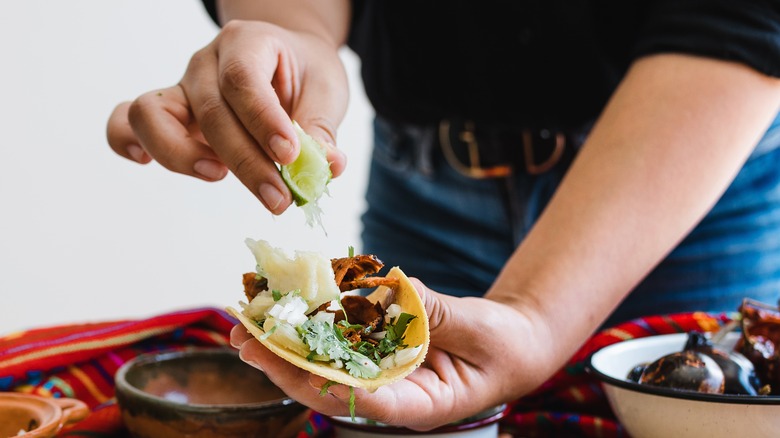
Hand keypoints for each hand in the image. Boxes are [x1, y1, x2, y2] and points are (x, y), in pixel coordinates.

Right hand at [106, 20, 347, 212]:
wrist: (284, 59)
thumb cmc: (304, 74)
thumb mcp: (326, 90)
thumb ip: (322, 129)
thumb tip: (328, 167)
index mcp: (248, 42)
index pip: (243, 80)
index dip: (263, 121)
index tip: (289, 156)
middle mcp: (207, 63)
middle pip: (211, 113)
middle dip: (245, 163)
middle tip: (278, 199)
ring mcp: (182, 87)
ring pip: (153, 115)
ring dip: (181, 155)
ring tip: (218, 175)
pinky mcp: (169, 114)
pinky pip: (126, 120)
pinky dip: (127, 141)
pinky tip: (145, 162)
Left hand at [230, 278, 554, 430]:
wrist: (511, 343)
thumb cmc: (504, 347)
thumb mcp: (480, 331)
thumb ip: (438, 314)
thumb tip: (393, 289)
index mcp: (422, 405)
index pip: (372, 403)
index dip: (333, 387)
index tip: (298, 371)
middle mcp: (393, 394)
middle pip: (331, 386)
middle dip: (287, 366)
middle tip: (246, 343)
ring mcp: (382, 372)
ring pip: (326, 366)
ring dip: (286, 347)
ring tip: (246, 325)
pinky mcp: (378, 349)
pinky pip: (340, 342)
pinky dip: (313, 325)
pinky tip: (283, 310)